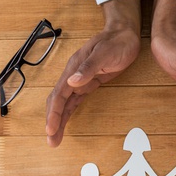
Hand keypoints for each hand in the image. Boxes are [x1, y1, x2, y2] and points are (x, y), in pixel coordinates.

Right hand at [45, 0, 140, 146]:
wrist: (125, 33)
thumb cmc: (116, 42)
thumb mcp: (104, 53)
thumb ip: (88, 68)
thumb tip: (72, 82)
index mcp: (73, 68)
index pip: (60, 94)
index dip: (54, 113)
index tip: (51, 128)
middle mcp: (73, 75)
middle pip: (58, 102)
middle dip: (53, 122)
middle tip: (52, 141)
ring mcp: (80, 80)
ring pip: (65, 104)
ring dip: (59, 121)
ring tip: (55, 139)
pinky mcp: (88, 84)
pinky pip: (74, 101)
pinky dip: (68, 114)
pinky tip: (64, 124)